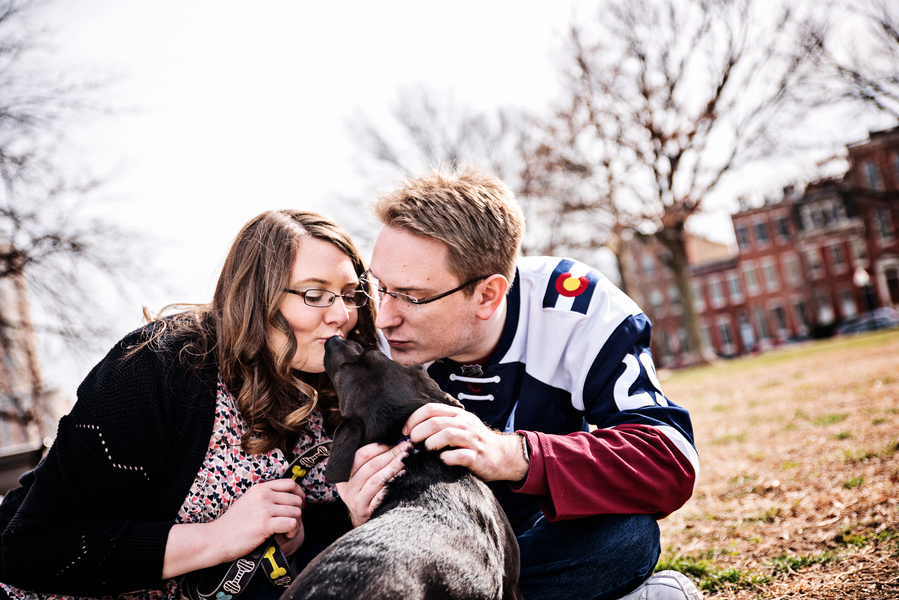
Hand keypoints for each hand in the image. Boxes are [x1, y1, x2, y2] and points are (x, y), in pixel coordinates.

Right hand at [212, 478, 305, 560]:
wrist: (216, 538)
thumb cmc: (232, 525)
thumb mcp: (248, 502)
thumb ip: (264, 497)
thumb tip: (285, 499)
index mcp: (260, 488)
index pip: (290, 484)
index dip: (299, 494)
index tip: (299, 505)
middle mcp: (264, 495)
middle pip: (296, 499)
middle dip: (297, 512)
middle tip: (291, 523)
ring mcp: (264, 509)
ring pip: (296, 512)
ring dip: (296, 523)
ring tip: (287, 531)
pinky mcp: (265, 524)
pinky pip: (292, 523)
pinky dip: (293, 531)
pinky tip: (286, 536)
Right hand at [335, 441, 410, 526]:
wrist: (361, 513)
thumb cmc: (363, 487)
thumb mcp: (358, 473)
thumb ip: (368, 458)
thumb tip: (390, 440)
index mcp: (343, 473)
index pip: (361, 455)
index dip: (379, 447)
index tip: (394, 441)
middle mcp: (347, 487)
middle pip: (371, 466)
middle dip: (390, 454)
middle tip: (405, 448)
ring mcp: (356, 500)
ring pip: (376, 480)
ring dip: (393, 467)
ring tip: (405, 459)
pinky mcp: (366, 511)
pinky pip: (381, 495)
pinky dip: (393, 483)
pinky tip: (402, 475)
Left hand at [403, 403, 527, 482]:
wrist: (503, 455)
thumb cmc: (475, 442)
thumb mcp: (460, 426)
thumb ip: (441, 424)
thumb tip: (411, 430)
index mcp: (458, 415)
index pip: (431, 409)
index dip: (414, 419)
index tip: (405, 431)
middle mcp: (465, 424)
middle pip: (436, 421)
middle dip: (418, 432)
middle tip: (412, 443)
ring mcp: (472, 439)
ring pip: (447, 434)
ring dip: (431, 444)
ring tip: (426, 451)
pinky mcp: (477, 457)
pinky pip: (459, 455)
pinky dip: (446, 458)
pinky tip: (442, 461)